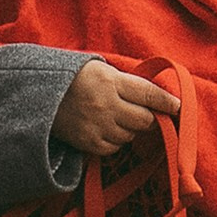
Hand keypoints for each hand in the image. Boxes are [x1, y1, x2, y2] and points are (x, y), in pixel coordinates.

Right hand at [53, 59, 180, 159]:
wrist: (38, 94)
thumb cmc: (75, 78)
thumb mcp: (101, 69)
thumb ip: (128, 82)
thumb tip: (157, 98)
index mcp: (110, 81)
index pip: (148, 93)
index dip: (166, 102)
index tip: (178, 107)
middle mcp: (105, 105)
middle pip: (144, 120)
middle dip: (150, 118)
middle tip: (148, 115)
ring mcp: (97, 126)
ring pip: (131, 135)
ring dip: (131, 128)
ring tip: (118, 117)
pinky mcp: (88, 143)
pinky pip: (115, 147)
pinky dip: (116, 140)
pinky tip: (107, 129)